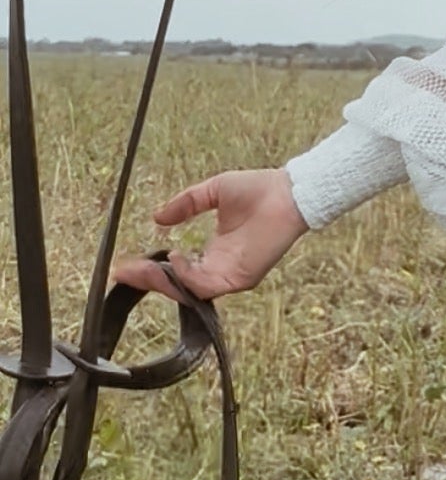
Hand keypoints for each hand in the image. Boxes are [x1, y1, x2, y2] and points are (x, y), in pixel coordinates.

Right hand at [113, 168, 307, 303]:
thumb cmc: (257, 189)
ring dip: (163, 281)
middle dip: (148, 281)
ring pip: (188, 290)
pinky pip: (207, 285)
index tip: (125, 265)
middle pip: (177, 285)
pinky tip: (175, 259)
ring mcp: (229, 276)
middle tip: (123, 273)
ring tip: (143, 268)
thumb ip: (185, 204)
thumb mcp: (212, 192)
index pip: (176, 270)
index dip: (150, 270)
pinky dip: (188, 276)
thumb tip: (157, 218)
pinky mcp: (241, 278)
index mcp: (213, 253)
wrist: (288, 191)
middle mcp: (218, 268)